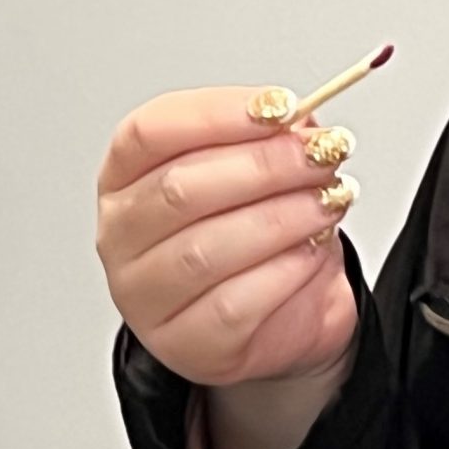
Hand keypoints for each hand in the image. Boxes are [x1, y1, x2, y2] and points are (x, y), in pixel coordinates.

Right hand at [96, 86, 359, 391]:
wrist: (274, 317)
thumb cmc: (253, 239)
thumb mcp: (260, 174)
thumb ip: (272, 141)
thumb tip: (301, 122)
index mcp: (124, 177)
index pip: (149, 133)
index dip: (216, 114)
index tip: (281, 106)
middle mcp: (120, 234)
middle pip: (179, 188)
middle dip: (264, 165)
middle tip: (322, 154)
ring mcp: (143, 294)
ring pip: (204, 249)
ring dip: (280, 218)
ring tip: (328, 202)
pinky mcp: (183, 342)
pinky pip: (233, 305)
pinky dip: (283, 272)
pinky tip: (312, 252)